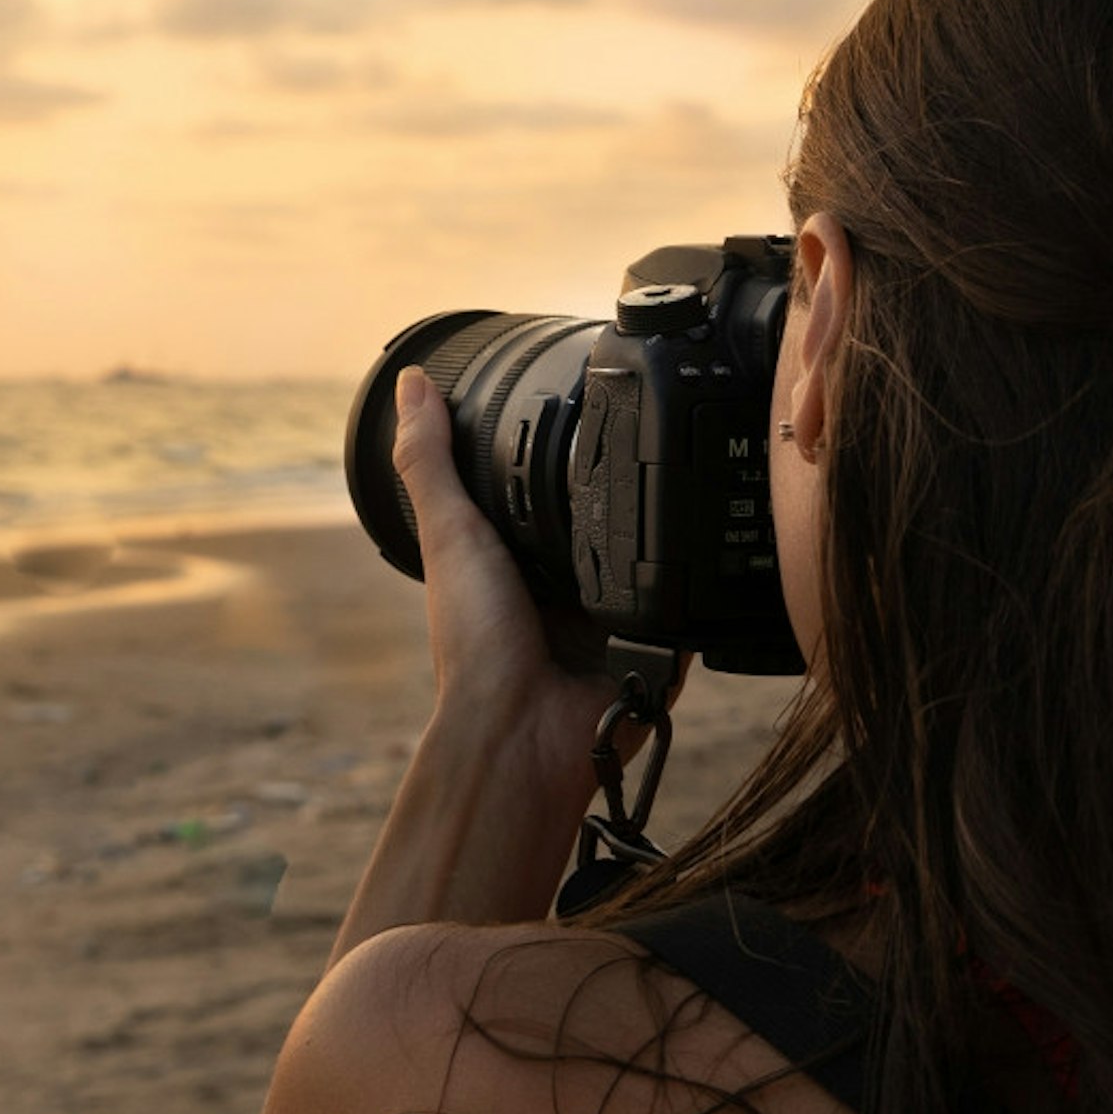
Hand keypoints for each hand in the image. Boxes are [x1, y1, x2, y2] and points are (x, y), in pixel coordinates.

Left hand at [387, 368, 669, 778]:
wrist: (523, 731)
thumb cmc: (475, 645)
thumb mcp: (449, 533)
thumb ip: (430, 461)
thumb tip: (410, 382)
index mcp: (521, 563)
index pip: (553, 495)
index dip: (566, 456)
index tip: (591, 407)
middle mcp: (569, 591)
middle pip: (612, 526)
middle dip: (631, 495)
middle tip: (652, 446)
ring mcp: (615, 625)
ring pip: (657, 564)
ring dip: (667, 544)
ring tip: (680, 498)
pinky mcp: (657, 654)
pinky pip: (689, 612)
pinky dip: (694, 593)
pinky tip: (701, 560)